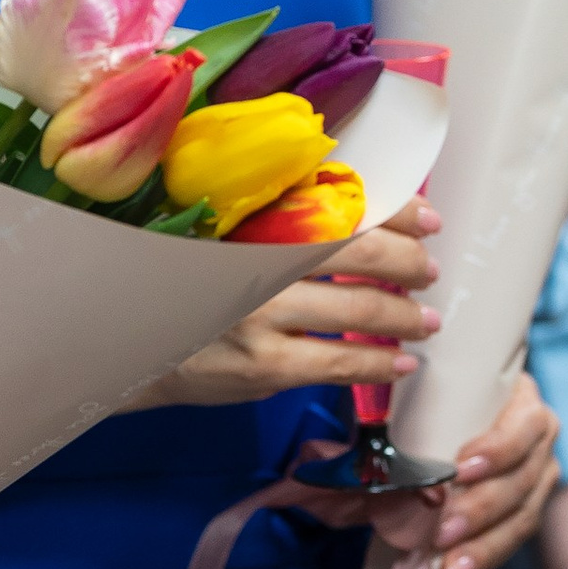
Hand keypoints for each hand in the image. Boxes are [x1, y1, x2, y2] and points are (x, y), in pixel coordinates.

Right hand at [135, 201, 441, 413]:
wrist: (137, 343)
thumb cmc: (191, 288)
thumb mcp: (229, 242)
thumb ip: (283, 231)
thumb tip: (362, 224)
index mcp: (256, 220)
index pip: (341, 203)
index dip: (394, 210)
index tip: (428, 219)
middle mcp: (261, 260)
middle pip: (360, 252)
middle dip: (409, 264)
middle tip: (430, 273)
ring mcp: (262, 315)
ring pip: (358, 310)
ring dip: (405, 317)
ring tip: (427, 322)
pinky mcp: (264, 365)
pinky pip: (338, 363)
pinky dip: (377, 364)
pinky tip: (400, 363)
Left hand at [402, 371, 559, 568]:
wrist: (453, 420)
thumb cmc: (436, 406)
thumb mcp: (414, 405)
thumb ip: (387, 421)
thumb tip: (329, 456)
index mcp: (522, 404)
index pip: (525, 425)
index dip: (499, 449)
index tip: (459, 471)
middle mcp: (539, 443)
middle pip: (524, 481)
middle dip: (482, 510)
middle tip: (442, 532)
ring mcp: (536, 481)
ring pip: (522, 519)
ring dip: (484, 548)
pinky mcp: (523, 515)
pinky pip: (507, 545)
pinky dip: (478, 566)